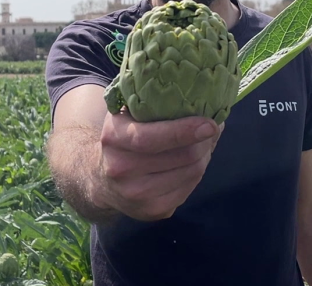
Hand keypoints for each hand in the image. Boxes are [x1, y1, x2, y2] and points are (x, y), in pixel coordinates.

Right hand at [93, 110, 224, 220]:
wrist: (101, 180)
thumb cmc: (123, 138)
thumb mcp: (126, 113)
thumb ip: (154, 101)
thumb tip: (204, 99)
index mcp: (113, 138)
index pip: (151, 138)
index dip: (184, 131)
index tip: (210, 124)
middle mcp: (120, 169)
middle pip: (182, 156)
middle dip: (205, 141)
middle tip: (211, 129)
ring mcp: (136, 195)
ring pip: (192, 172)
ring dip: (205, 156)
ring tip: (204, 144)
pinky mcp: (151, 211)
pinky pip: (189, 189)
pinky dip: (197, 174)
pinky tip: (193, 163)